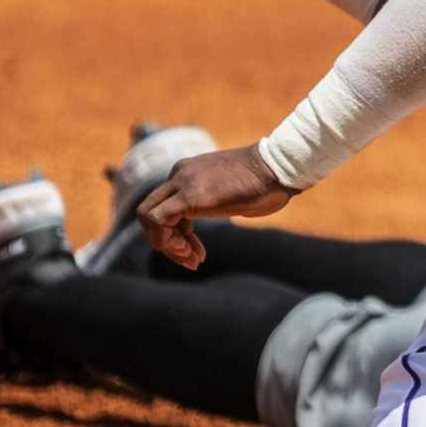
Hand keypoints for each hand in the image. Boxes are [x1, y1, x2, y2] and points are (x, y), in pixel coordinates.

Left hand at [136, 145, 296, 268]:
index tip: (197, 252)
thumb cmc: (267, 181)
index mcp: (188, 173)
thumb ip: (219, 199)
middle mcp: (178, 175)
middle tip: (190, 259)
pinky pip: (158, 220)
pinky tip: (188, 252)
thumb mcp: (233, 191)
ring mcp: (181, 183)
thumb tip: (226, 207)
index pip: (166, 206)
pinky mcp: (187, 197)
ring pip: (148, 217)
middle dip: (166, 241)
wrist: (277, 167)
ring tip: (191, 259)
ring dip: (165, 244)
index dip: (177, 234)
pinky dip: (166, 241)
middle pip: (152, 212)